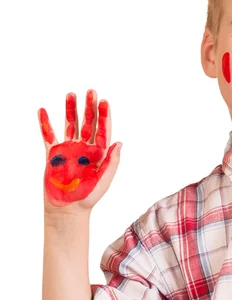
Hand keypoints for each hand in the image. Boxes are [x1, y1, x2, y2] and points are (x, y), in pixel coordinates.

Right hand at [38, 89, 121, 211]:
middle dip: (89, 107)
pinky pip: (48, 135)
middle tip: (90, 91)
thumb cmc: (88, 197)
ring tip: (70, 94)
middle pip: (88, 123)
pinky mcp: (53, 154)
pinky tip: (43, 110)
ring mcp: (69, 149)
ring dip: (70, 110)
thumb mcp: (104, 180)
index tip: (104, 101)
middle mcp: (84, 148)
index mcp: (99, 153)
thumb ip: (112, 162)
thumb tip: (120, 143)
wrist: (67, 208)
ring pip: (70, 125)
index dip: (104, 115)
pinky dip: (45, 123)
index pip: (103, 130)